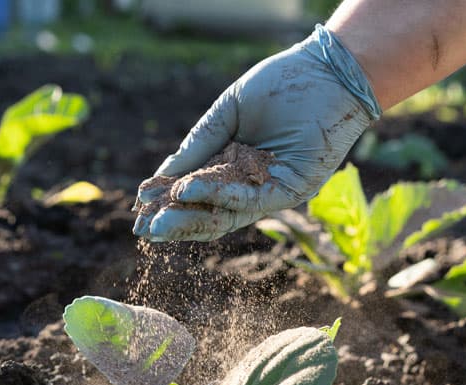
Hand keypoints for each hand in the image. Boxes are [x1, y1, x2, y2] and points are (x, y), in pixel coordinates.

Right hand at [133, 25, 380, 241]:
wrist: (326, 74)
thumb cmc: (281, 86)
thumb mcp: (227, 114)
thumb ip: (197, 146)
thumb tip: (161, 177)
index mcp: (233, 165)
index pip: (197, 193)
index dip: (168, 203)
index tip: (139, 211)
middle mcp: (251, 184)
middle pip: (209, 212)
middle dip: (176, 222)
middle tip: (144, 230)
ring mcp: (270, 191)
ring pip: (227, 214)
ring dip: (192, 218)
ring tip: (159, 222)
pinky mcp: (291, 190)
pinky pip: (251, 200)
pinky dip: (221, 196)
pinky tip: (191, 191)